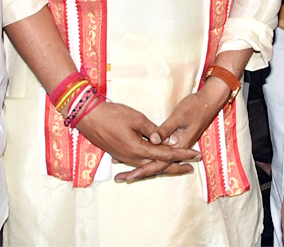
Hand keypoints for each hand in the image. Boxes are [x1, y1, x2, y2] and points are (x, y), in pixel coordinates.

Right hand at [74, 101, 199, 182]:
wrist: (87, 117)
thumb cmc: (111, 115)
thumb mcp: (136, 118)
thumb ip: (152, 130)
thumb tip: (164, 139)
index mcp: (138, 149)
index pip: (166, 154)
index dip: (183, 154)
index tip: (196, 155)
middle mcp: (132, 158)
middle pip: (159, 166)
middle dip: (176, 167)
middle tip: (191, 168)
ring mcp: (125, 158)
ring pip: (149, 166)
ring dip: (164, 167)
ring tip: (177, 167)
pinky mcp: (119, 154)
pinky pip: (139, 163)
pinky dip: (150, 165)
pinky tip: (155, 165)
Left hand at [119, 81, 228, 182]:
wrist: (209, 102)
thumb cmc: (195, 107)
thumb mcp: (179, 116)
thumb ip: (165, 129)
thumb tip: (153, 140)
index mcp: (179, 145)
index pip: (159, 162)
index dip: (143, 170)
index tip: (130, 176)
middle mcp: (177, 148)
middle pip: (156, 166)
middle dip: (139, 173)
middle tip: (122, 179)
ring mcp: (176, 145)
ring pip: (157, 161)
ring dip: (141, 168)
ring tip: (124, 174)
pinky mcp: (174, 140)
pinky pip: (158, 153)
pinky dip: (146, 158)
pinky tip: (134, 158)